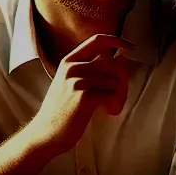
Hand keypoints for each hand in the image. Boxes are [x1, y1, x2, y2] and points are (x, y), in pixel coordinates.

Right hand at [23, 34, 133, 156]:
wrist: (46, 133)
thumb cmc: (61, 111)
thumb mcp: (68, 83)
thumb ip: (87, 70)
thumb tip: (116, 60)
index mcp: (69, 62)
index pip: (97, 40)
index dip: (116, 40)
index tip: (129, 46)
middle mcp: (72, 68)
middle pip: (113, 63)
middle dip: (124, 80)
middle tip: (120, 96)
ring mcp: (77, 82)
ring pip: (115, 80)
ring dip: (121, 96)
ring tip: (113, 107)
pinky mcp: (83, 97)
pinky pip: (112, 94)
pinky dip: (116, 104)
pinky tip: (110, 111)